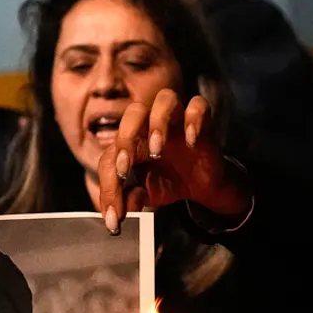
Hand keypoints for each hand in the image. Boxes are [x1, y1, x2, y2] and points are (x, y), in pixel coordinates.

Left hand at [99, 88, 251, 233]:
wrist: (202, 185)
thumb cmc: (169, 182)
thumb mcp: (147, 195)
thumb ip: (130, 200)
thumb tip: (118, 214)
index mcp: (131, 141)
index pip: (112, 155)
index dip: (109, 185)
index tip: (114, 214)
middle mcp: (151, 125)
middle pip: (133, 112)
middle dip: (126, 139)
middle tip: (125, 167)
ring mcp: (177, 120)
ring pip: (165, 98)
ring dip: (158, 123)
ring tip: (157, 150)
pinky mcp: (202, 122)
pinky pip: (199, 105)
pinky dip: (195, 119)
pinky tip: (191, 140)